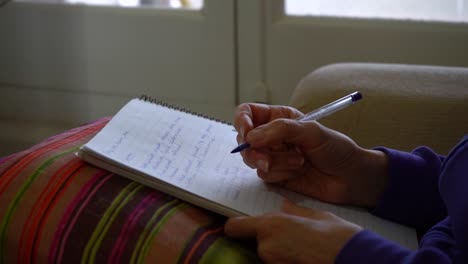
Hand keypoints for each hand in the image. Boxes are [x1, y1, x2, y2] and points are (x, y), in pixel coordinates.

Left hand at [224, 200, 361, 263]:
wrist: (356, 261)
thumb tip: (284, 207)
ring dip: (280, 252)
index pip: (234, 227)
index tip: (244, 227)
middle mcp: (266, 246)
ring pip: (269, 256)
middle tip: (291, 238)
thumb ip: (296, 212)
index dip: (237, 226)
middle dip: (269, 240)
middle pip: (256, 242)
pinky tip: (304, 258)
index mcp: (271, 225)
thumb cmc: (339, 237)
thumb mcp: (318, 216)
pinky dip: (286, 260)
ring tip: (302, 249)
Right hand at [234, 103, 388, 207]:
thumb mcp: (312, 131)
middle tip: (268, 158)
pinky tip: (299, 171)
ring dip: (275, 163)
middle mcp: (272, 136)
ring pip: (253, 159)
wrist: (350, 177)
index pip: (247, 113)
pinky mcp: (276, 174)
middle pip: (244, 140)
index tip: (246, 133)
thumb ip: (281, 130)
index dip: (241, 122)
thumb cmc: (336, 148)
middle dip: (254, 151)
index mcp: (279, 117)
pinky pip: (263, 174)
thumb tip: (251, 137)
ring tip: (299, 162)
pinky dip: (280, 174)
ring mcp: (273, 156)